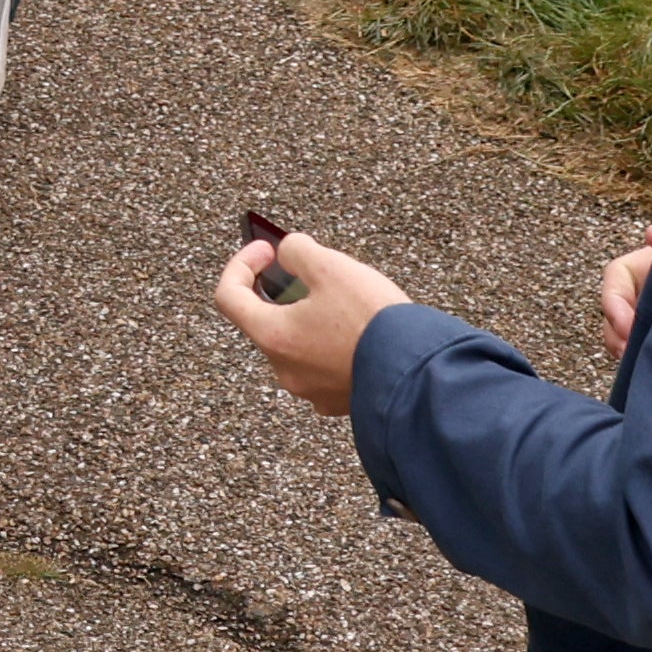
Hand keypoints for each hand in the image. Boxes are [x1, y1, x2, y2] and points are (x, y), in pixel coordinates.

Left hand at [210, 219, 411, 412]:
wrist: (422, 374)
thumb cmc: (374, 321)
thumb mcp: (331, 266)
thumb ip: (297, 251)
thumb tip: (288, 253)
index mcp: (273, 337)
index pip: (229, 297)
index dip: (242, 265)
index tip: (267, 251)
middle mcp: (285, 370)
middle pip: (267, 321)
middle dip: (285, 292)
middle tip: (316, 271)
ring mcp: (312, 390)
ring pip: (298, 344)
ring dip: (312, 317)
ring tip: (348, 300)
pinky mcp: (340, 401)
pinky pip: (324, 365)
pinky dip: (332, 343)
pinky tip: (362, 330)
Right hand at [597, 226, 651, 351]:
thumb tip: (651, 233)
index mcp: (628, 272)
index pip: (613, 288)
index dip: (615, 308)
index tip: (628, 326)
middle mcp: (627, 298)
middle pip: (611, 317)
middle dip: (617, 335)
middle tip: (628, 350)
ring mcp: (635, 320)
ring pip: (619, 337)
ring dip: (624, 350)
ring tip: (638, 362)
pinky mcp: (646, 338)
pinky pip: (635, 351)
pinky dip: (639, 359)